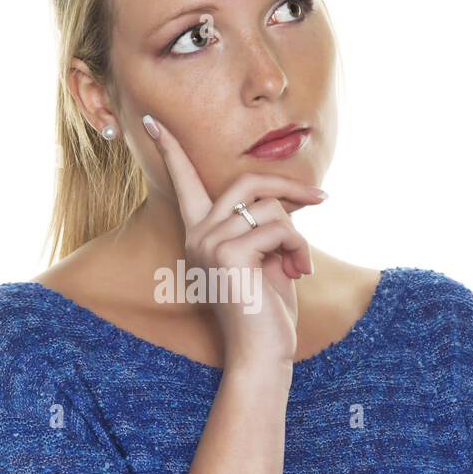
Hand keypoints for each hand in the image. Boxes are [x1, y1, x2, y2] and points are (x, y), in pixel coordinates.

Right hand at [142, 114, 326, 367]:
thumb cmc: (266, 310)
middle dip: (288, 186)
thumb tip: (286, 193)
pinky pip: (279, 228)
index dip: (170, 149)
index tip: (151, 120)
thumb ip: (264, 223)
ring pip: (270, 208)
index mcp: (200, 233)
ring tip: (299, 266)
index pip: (182, 181)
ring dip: (297, 236)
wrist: (262, 353)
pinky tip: (298, 274)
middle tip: (322, 198)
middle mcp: (198, 235)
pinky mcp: (228, 253)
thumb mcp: (265, 257)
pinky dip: (298, 249)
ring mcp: (209, 243)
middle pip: (246, 183)